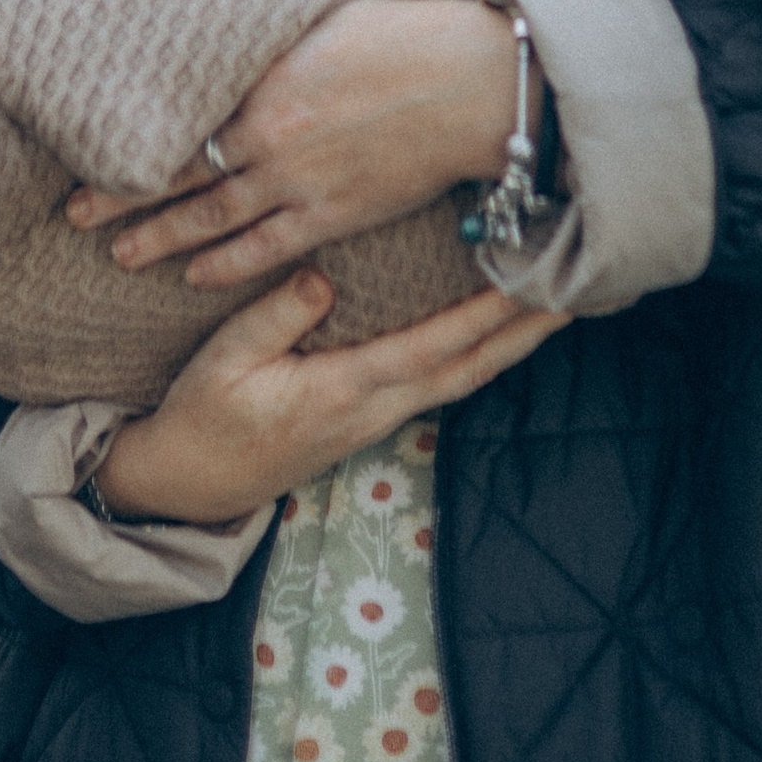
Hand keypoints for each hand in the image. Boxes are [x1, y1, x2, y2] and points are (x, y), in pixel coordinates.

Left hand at [67, 0, 530, 291]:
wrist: (466, 84)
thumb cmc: (403, 37)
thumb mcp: (322, 20)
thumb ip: (273, 42)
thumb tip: (238, 35)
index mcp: (260, 82)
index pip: (176, 120)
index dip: (129, 141)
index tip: (87, 148)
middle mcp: (266, 137)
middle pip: (177, 175)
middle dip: (122, 197)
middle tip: (75, 214)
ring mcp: (296, 182)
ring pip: (210, 218)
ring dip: (161, 237)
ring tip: (120, 254)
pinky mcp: (331, 214)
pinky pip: (265, 248)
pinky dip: (226, 263)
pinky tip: (195, 274)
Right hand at [96, 268, 566, 521]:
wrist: (186, 484)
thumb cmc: (201, 417)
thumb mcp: (224, 360)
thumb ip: (277, 315)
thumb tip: (328, 277)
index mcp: (342, 391)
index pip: (431, 348)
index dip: (484, 316)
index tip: (529, 284)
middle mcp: (372, 410)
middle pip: (466, 370)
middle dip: (523, 334)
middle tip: (576, 294)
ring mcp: (373, 420)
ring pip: (457, 380)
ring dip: (507, 345)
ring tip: (549, 308)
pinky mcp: (365, 421)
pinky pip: (435, 384)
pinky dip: (473, 355)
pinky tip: (488, 334)